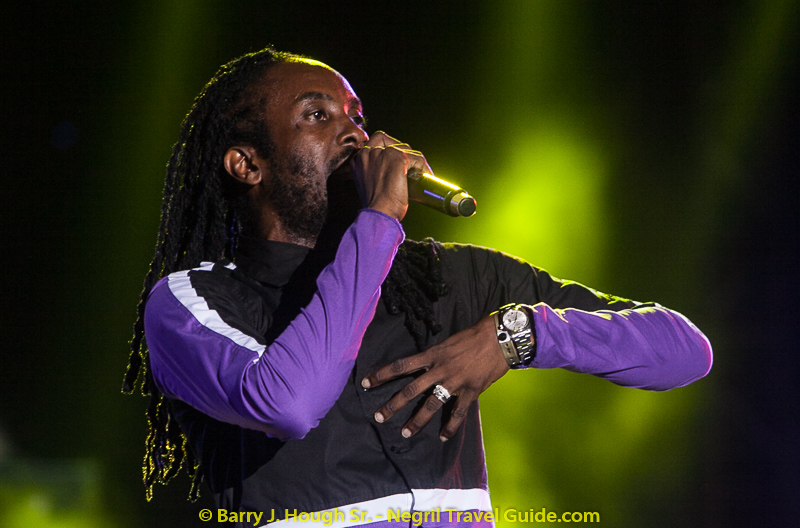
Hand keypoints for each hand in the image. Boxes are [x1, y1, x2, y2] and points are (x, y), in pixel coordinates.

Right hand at [350, 132, 432, 220]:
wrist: (378, 213)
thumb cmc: (375, 206)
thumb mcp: (367, 186)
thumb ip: (373, 173)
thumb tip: (390, 171)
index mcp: (359, 160)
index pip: (375, 141)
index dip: (389, 147)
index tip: (398, 160)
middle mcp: (369, 154)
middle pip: (390, 140)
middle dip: (403, 150)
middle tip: (411, 165)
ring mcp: (383, 154)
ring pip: (405, 148)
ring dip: (415, 159)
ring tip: (420, 172)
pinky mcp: (398, 158)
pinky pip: (417, 157)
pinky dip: (423, 167)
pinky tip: (425, 175)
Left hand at [361, 314, 509, 440]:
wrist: (499, 339)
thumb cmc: (473, 337)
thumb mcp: (447, 343)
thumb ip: (434, 356)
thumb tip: (423, 365)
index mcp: (432, 355)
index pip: (400, 366)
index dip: (381, 374)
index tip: (365, 382)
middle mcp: (440, 369)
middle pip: (411, 390)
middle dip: (393, 405)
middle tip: (379, 416)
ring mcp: (454, 382)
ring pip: (431, 405)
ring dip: (417, 420)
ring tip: (406, 433)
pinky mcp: (470, 391)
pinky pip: (457, 413)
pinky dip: (450, 427)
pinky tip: (443, 437)